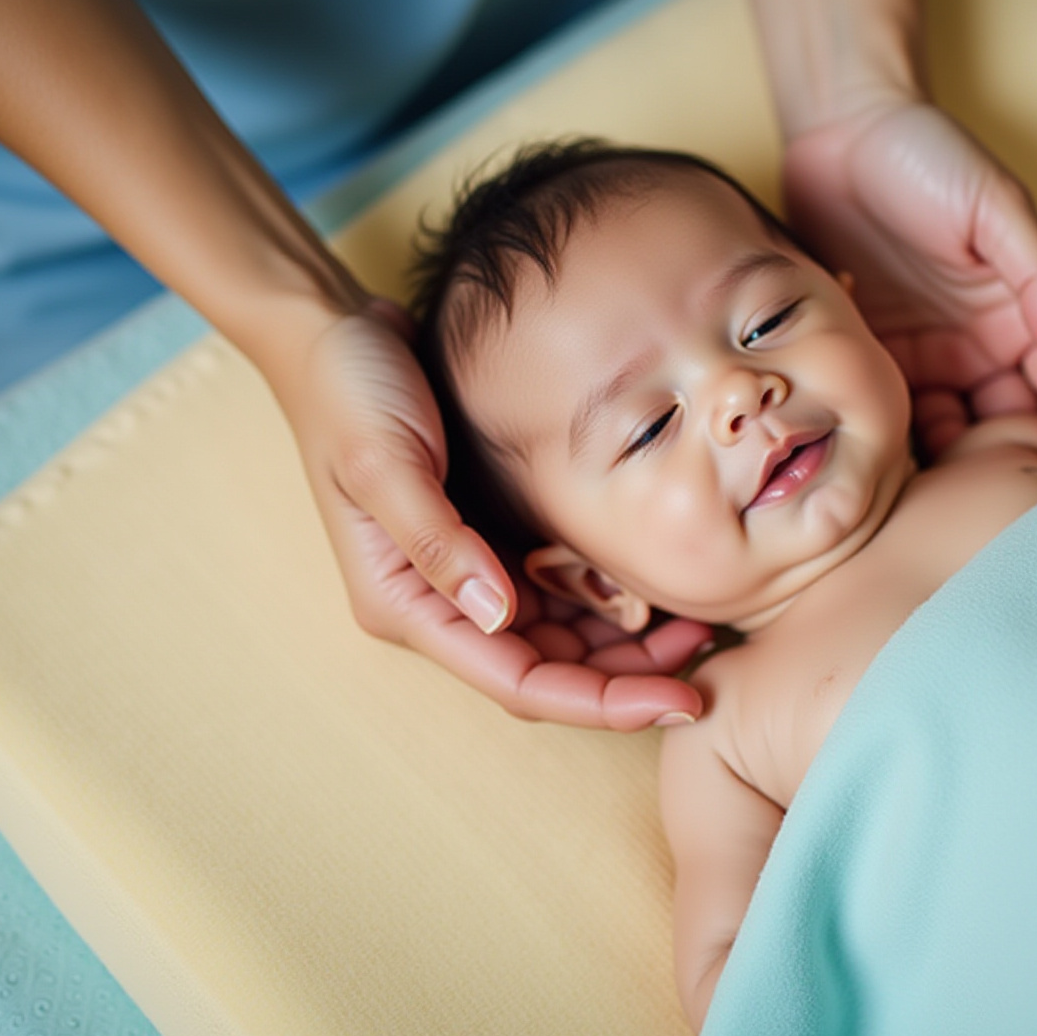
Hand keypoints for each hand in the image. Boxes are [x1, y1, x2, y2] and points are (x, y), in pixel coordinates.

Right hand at [278, 300, 707, 728]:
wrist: (332, 333)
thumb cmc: (347, 391)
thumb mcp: (384, 459)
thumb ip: (436, 539)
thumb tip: (495, 612)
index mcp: (405, 604)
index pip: (518, 681)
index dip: (600, 702)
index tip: (675, 702)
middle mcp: (437, 604)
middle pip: (548, 671)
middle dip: (624, 682)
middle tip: (704, 671)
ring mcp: (465, 573)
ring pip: (560, 639)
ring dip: (624, 646)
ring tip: (698, 630)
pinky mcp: (488, 538)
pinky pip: (557, 590)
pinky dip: (607, 597)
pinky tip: (657, 586)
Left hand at [781, 101, 1036, 466]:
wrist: (838, 130)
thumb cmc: (927, 154)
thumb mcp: (997, 204)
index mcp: (1018, 316)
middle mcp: (975, 348)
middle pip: (1003, 425)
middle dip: (1004, 465)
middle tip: (997, 506)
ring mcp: (920, 360)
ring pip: (943, 435)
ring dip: (942, 468)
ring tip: (934, 501)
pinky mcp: (868, 362)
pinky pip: (883, 417)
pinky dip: (885, 444)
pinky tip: (877, 469)